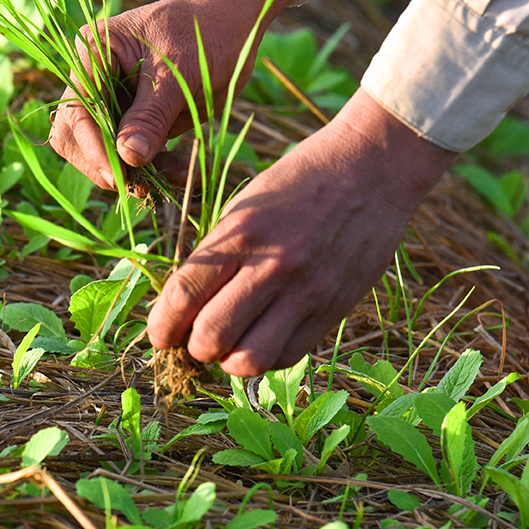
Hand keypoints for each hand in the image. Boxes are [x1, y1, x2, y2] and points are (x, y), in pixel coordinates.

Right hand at [49, 0, 322, 188]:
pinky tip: (182, 168)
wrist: (234, 22)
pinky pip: (133, 153)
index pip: (76, 111)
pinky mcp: (135, 117)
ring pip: (105, 150)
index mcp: (94, 54)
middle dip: (107, 163)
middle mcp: (95, 77)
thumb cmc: (206, 34)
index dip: (92, 148)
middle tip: (139, 185)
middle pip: (76, 135)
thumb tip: (128, 157)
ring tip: (175, 174)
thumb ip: (151, 116)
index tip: (117, 177)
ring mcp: (113, 99)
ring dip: (135, 170)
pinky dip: (154, 166)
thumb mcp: (179, 76)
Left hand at [147, 89, 456, 374]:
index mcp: (240, 233)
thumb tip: (183, 307)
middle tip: (193, 338)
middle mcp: (271, 266)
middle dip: (192, 347)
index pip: (183, 295)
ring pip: (249, 360)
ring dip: (227, 360)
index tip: (158, 334)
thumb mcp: (244, 206)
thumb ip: (216, 255)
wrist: (370, 168)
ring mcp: (307, 292)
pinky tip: (260, 338)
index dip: (161, 325)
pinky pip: (287, 356)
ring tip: (228, 343)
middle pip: (210, 337)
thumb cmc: (297, 183)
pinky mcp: (334, 309)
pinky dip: (265, 357)